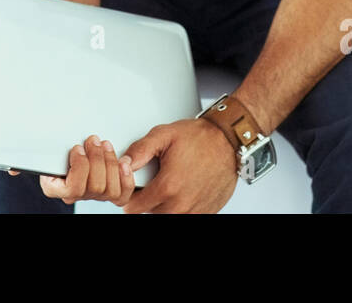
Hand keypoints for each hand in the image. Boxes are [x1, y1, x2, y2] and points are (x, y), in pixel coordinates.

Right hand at [6, 134, 135, 205]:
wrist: (73, 150)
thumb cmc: (55, 152)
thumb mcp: (39, 153)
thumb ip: (27, 159)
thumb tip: (12, 169)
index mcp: (57, 188)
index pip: (72, 189)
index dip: (80, 167)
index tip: (77, 147)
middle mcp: (78, 195)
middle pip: (94, 187)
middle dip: (97, 160)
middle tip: (94, 140)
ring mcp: (96, 195)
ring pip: (110, 190)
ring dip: (110, 164)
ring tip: (105, 145)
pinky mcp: (113, 191)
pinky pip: (123, 194)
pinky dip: (126, 177)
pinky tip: (123, 161)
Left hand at [120, 118, 239, 213]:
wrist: (229, 141)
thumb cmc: (200, 137)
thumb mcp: (164, 134)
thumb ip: (140, 150)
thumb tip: (122, 163)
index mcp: (168, 187)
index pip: (133, 208)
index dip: (129, 196)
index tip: (134, 185)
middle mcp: (181, 204)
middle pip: (149, 213)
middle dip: (147, 199)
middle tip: (154, 179)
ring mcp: (195, 211)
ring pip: (167, 216)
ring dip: (164, 203)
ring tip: (170, 182)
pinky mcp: (206, 212)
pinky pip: (185, 215)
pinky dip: (180, 205)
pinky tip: (183, 188)